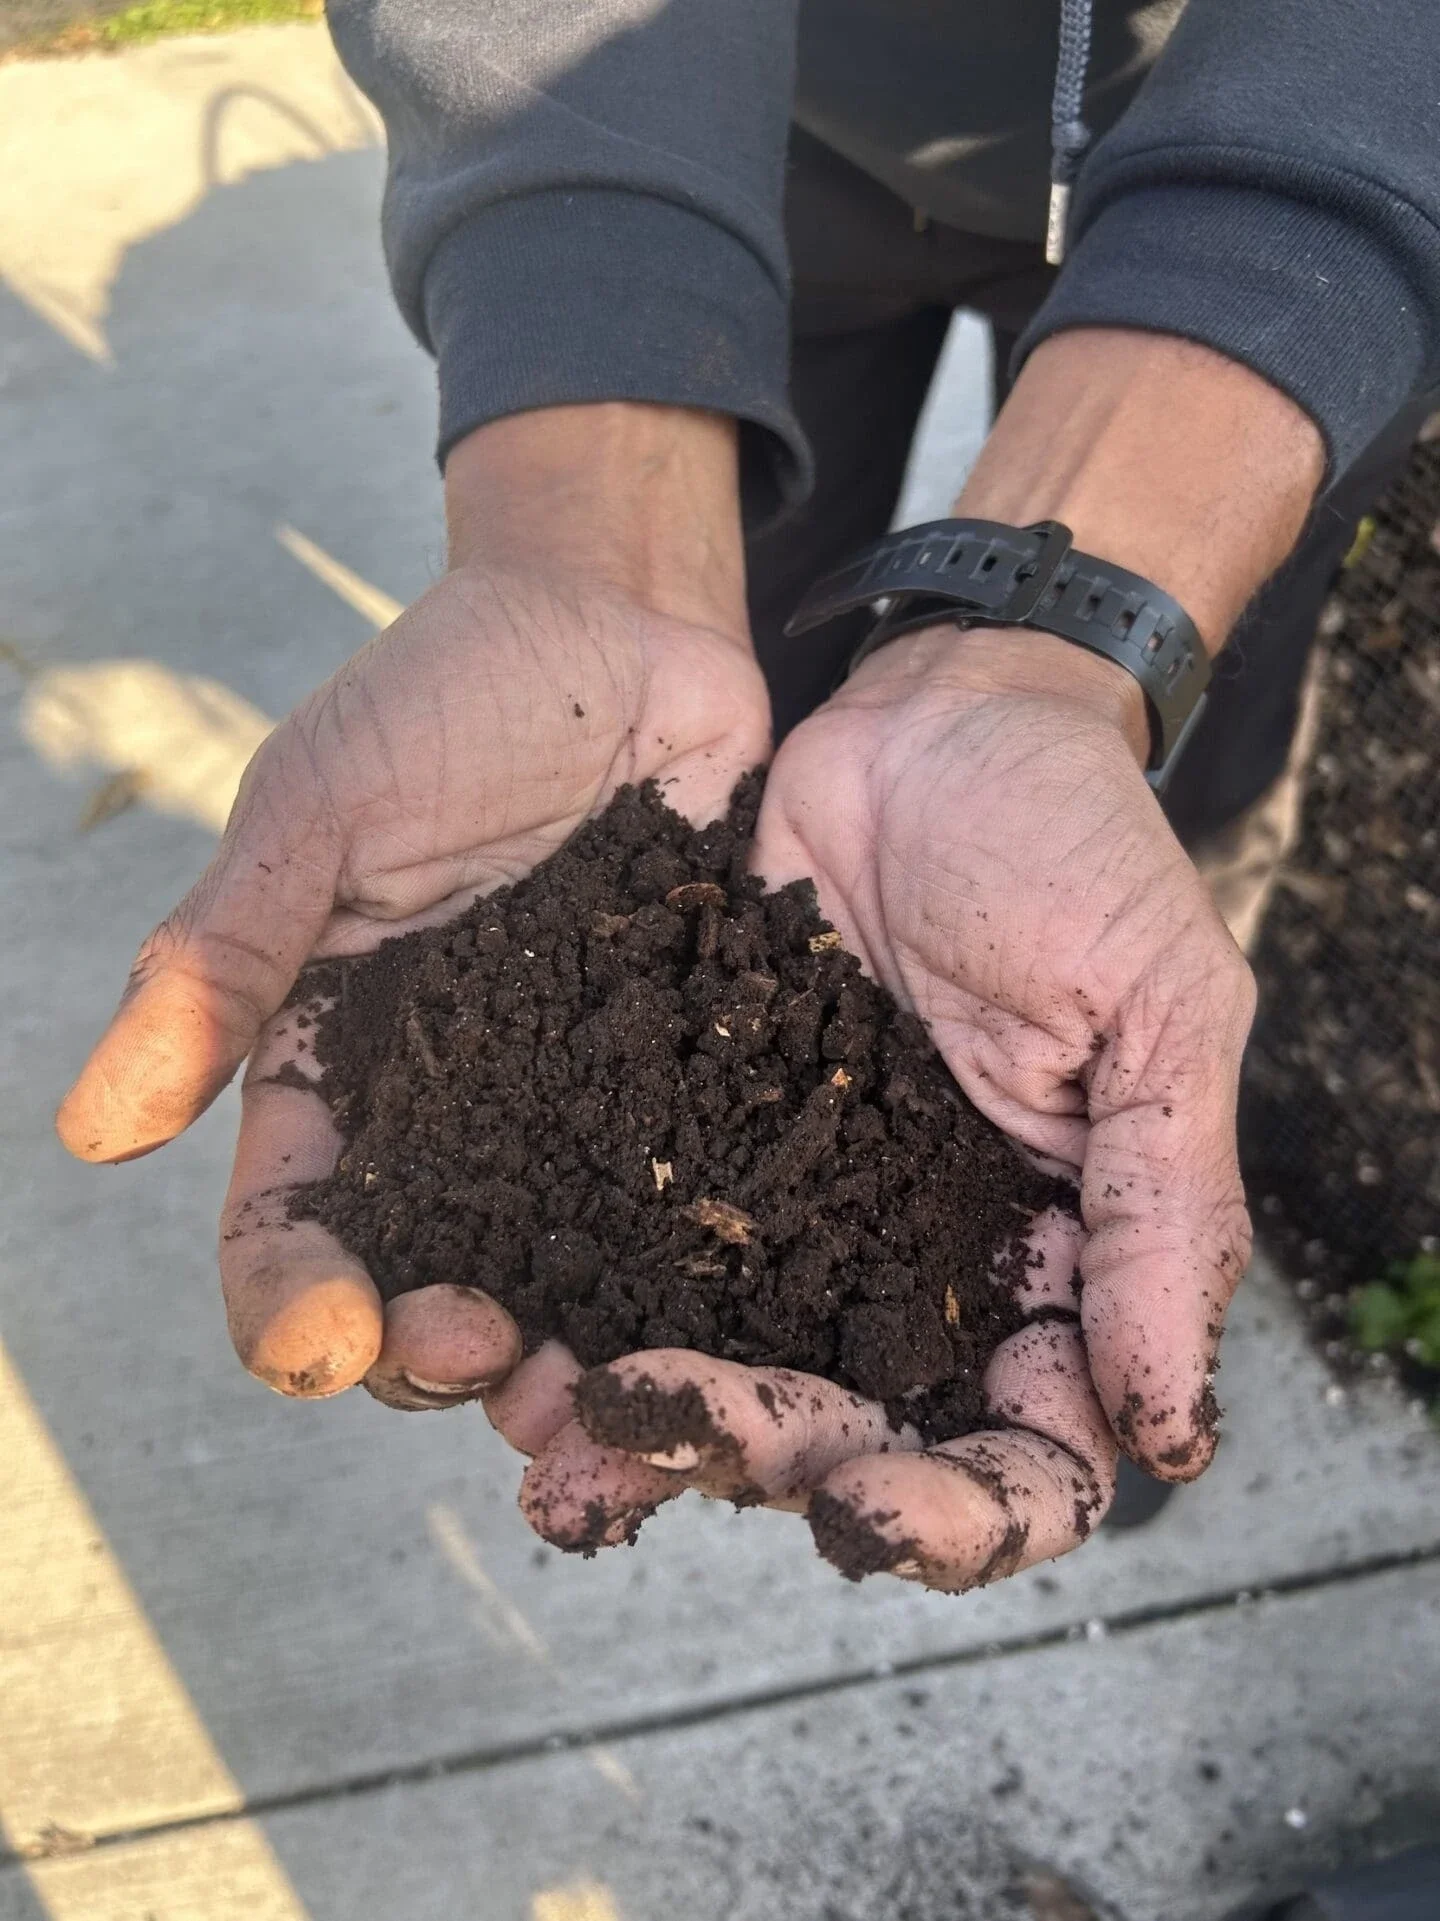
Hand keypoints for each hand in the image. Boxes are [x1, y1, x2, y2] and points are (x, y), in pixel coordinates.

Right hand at [57, 406, 769, 1407]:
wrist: (623, 622)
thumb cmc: (446, 698)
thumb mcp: (319, 812)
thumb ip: (224, 959)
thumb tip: (95, 1130)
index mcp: (343, 1064)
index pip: (292, 1222)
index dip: (290, 1302)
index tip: (322, 1342)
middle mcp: (461, 1116)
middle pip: (426, 1284)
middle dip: (435, 1356)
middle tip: (484, 1358)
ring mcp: (584, 1109)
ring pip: (563, 1276)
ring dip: (566, 1352)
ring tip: (598, 1385)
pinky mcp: (696, 1081)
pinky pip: (699, 1198)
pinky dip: (702, 1274)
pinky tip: (726, 1318)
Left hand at [512, 626, 1254, 1585]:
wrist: (930, 718)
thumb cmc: (1076, 850)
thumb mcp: (1157, 1018)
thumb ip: (1166, 1217)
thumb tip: (1169, 1438)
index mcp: (1045, 1269)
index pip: (1019, 1455)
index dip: (955, 1517)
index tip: (872, 1512)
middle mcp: (911, 1273)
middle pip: (844, 1435)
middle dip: (757, 1462)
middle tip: (663, 1432)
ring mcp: (791, 1218)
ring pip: (719, 1373)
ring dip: (639, 1431)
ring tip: (552, 1445)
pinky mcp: (683, 1147)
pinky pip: (623, 1258)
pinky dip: (566, 1311)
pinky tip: (504, 1338)